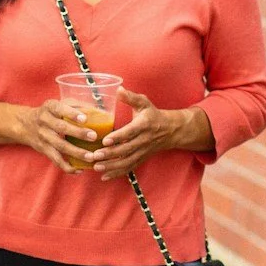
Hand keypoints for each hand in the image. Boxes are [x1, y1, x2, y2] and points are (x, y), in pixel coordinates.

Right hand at [0, 98, 102, 171]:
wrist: (25, 124)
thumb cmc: (50, 112)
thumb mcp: (59, 103)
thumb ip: (77, 106)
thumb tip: (100, 112)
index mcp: (50, 107)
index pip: (60, 108)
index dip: (72, 114)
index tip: (85, 118)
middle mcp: (44, 121)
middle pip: (61, 128)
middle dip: (78, 133)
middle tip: (93, 137)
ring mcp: (43, 137)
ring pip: (59, 146)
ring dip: (75, 152)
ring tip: (90, 157)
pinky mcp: (44, 150)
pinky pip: (55, 160)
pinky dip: (67, 167)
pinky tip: (79, 170)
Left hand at [92, 91, 206, 178]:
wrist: (170, 130)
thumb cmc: (152, 114)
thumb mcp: (144, 103)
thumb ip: (131, 97)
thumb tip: (118, 89)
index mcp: (144, 125)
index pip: (130, 132)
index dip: (119, 137)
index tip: (105, 140)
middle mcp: (144, 140)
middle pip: (126, 149)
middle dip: (110, 154)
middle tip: (94, 155)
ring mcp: (142, 151)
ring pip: (127, 161)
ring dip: (111, 166)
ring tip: (96, 167)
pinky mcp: (141, 159)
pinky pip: (129, 168)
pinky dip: (117, 173)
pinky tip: (104, 176)